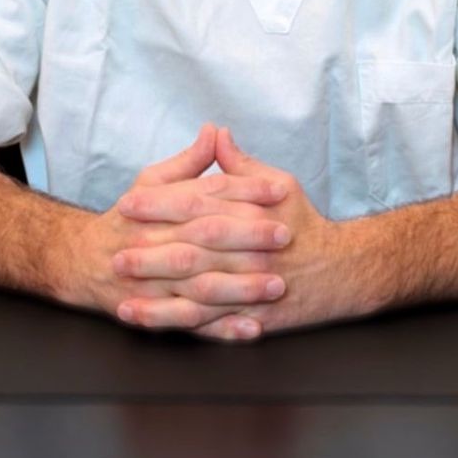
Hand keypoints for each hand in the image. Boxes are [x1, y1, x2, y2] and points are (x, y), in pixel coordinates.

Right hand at [74, 123, 292, 337]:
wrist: (83, 262)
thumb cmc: (128, 219)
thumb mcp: (152, 183)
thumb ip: (188, 162)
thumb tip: (215, 131)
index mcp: (157, 206)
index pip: (206, 193)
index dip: (244, 190)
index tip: (279, 190)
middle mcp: (154, 242)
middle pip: (205, 237)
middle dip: (247, 236)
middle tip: (284, 235)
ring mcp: (154, 282)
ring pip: (200, 284)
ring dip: (240, 287)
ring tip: (276, 285)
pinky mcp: (156, 314)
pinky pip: (191, 324)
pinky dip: (222, 329)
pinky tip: (251, 328)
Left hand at [115, 128, 365, 340]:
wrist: (342, 269)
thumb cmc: (303, 222)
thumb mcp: (278, 183)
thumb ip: (240, 165)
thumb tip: (214, 133)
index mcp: (251, 212)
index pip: (198, 203)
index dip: (159, 204)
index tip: (127, 203)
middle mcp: (250, 250)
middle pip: (192, 249)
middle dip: (151, 253)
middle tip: (115, 254)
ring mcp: (251, 286)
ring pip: (197, 291)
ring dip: (157, 295)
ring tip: (122, 295)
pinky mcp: (252, 316)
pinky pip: (209, 324)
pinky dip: (178, 324)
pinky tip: (149, 322)